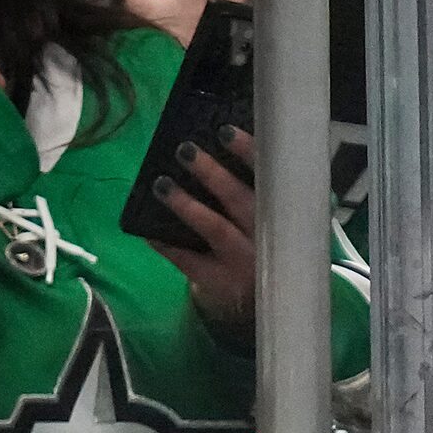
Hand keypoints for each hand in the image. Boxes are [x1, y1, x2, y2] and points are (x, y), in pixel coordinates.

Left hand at [151, 126, 256, 332]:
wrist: (265, 300)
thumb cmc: (264, 244)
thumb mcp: (274, 218)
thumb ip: (257, 190)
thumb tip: (215, 144)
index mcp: (284, 214)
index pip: (271, 178)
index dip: (250, 154)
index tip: (225, 131)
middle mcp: (268, 238)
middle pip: (242, 201)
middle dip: (213, 175)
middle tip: (185, 150)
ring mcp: (244, 262)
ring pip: (216, 229)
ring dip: (188, 205)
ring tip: (162, 184)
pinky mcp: (220, 282)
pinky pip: (188, 259)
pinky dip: (166, 243)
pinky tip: (147, 229)